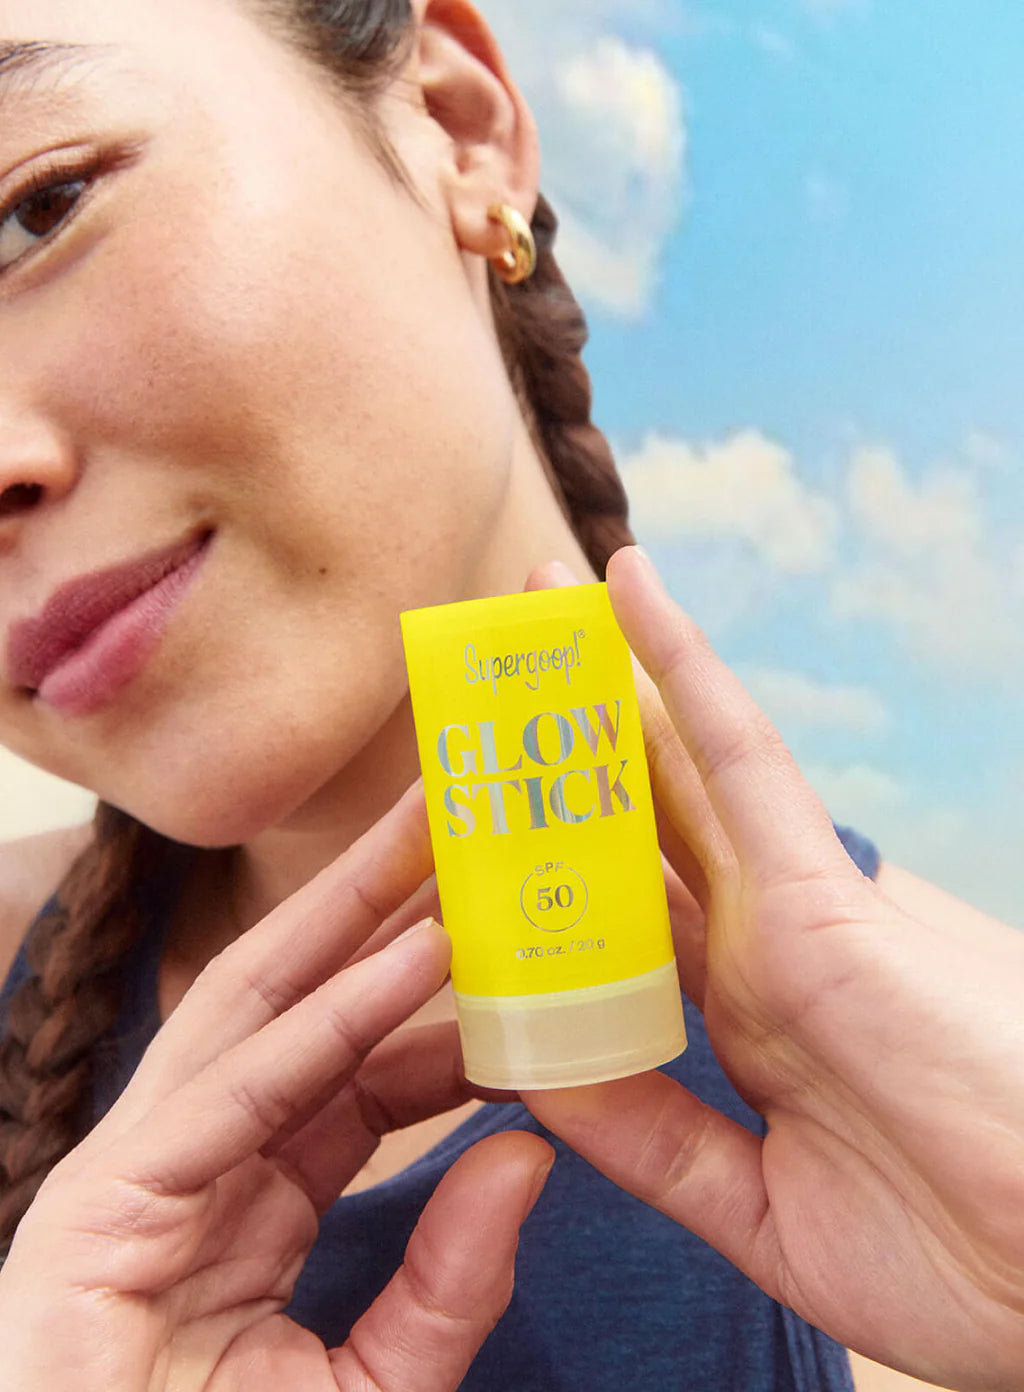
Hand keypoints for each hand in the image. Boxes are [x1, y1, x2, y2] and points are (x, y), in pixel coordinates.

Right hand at [0, 785, 552, 1391]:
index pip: (353, 1064)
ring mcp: (137, 1176)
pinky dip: (328, 1026)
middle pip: (300, 1003)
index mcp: (248, 1195)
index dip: (433, 992)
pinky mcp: (103, 1210)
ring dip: (350, 917)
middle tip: (457, 814)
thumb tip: (530, 1160)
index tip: (512, 928)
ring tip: (432, 832)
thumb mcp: (371, 1391)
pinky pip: (237, 1096)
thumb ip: (449, 1286)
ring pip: (259, 1014)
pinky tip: (411, 962)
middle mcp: (192, 1163)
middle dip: (377, 903)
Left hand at [524, 547, 1023, 1391]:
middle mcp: (753, 946)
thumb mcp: (760, 1211)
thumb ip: (648, 1140)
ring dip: (600, 682)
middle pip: (636, 821)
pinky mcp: (819, 895)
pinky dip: (682, 667)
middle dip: (562, 748)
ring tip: (532, 600)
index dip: (548, 856)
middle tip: (492, 672)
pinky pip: (737, 754)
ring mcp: (784, 910)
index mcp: (739, 1017)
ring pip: (669, 767)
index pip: (621, 911)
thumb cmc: (960, 1262)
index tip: (473, 815)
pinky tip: (625, 592)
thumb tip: (527, 1070)